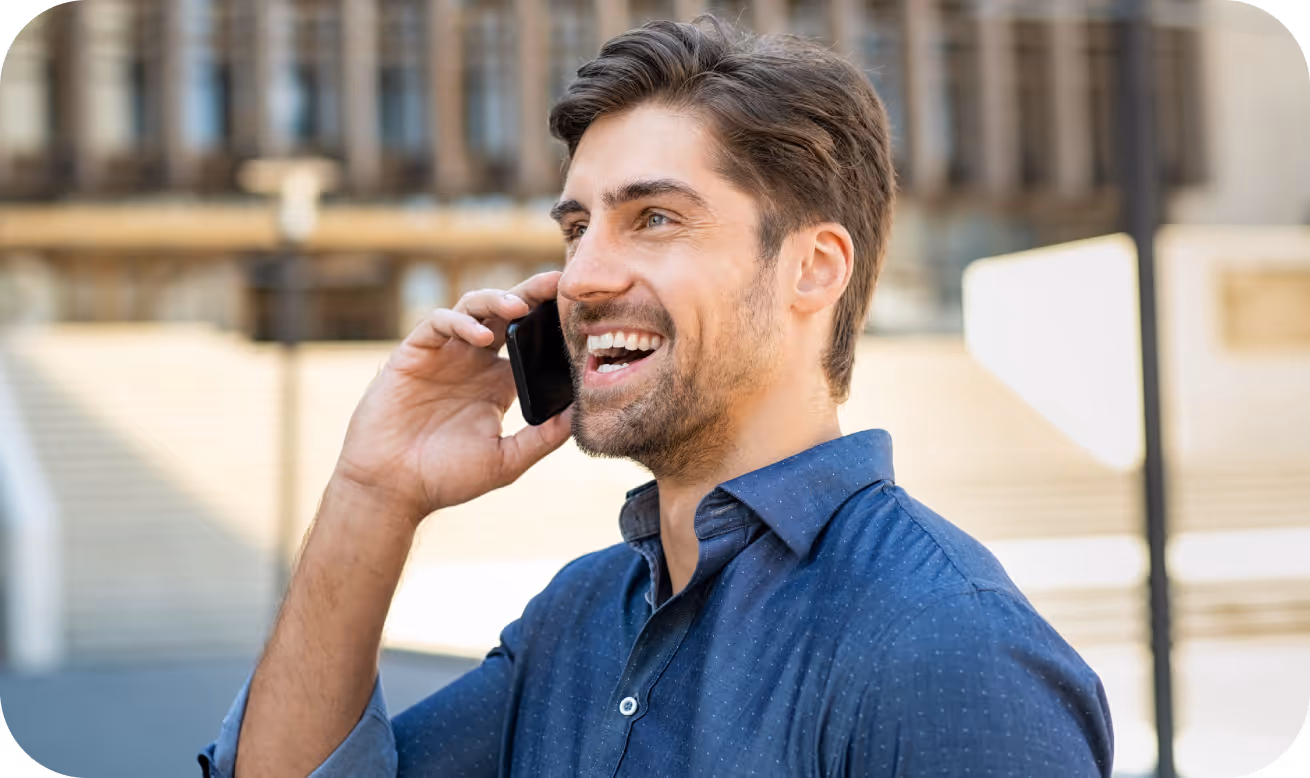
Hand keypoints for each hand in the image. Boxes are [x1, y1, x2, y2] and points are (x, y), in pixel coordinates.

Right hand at [332, 271, 572, 524]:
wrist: (393, 487)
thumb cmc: (446, 477)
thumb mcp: (506, 460)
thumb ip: (543, 437)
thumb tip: (583, 414)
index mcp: (499, 382)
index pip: (531, 341)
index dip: (552, 325)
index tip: (580, 315)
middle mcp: (474, 361)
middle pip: (507, 313)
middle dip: (532, 295)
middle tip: (559, 284)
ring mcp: (445, 354)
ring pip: (474, 307)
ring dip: (497, 300)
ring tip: (520, 307)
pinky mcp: (415, 352)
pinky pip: (439, 323)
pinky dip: (462, 323)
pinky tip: (482, 337)